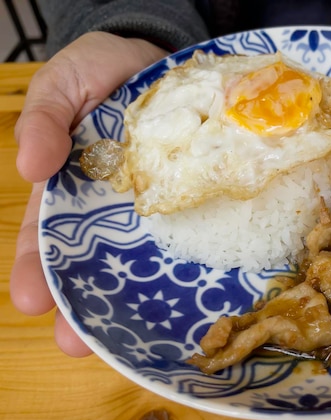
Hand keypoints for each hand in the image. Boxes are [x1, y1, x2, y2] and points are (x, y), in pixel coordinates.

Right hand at [11, 32, 167, 355]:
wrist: (163, 58)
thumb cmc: (104, 73)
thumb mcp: (62, 85)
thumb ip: (43, 119)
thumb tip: (29, 165)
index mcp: (70, 191)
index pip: (45, 240)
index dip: (35, 271)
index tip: (31, 301)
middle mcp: (111, 211)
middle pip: (93, 266)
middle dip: (83, 306)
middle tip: (77, 342)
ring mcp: (155, 212)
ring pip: (143, 264)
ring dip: (136, 302)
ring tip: (133, 339)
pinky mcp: (192, 202)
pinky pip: (193, 236)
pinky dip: (191, 266)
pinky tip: (194, 297)